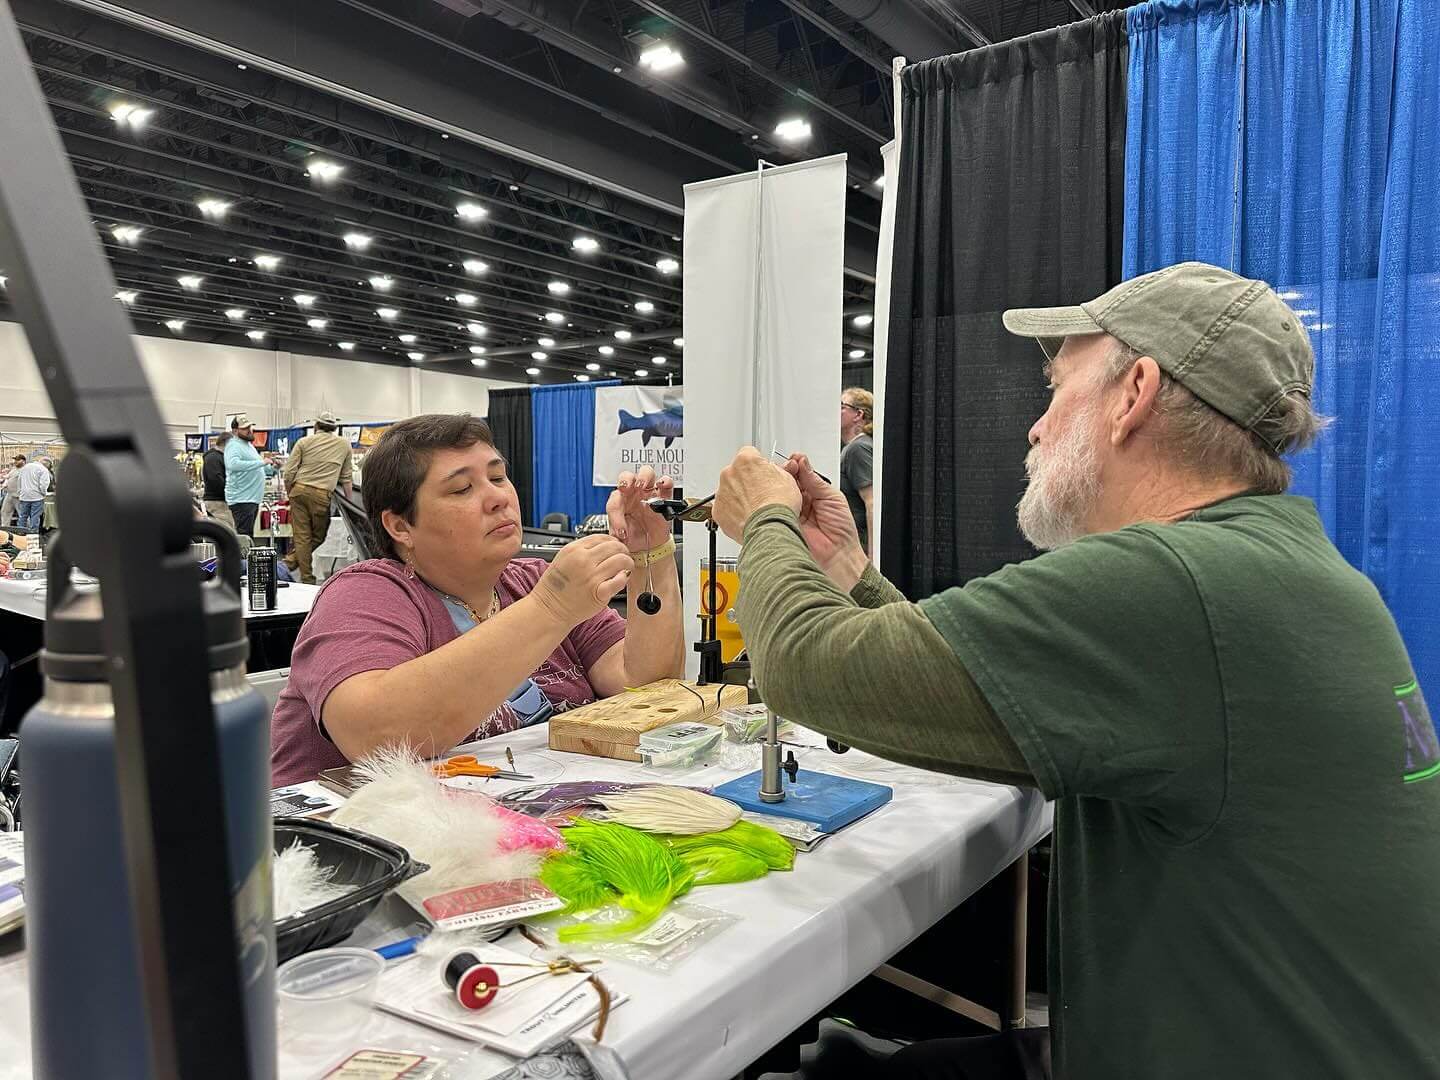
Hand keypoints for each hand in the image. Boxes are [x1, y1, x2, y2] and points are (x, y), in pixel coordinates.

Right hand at [531, 534, 633, 627]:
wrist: (549, 610)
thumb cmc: (554, 588)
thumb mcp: (562, 560)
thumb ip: (581, 551)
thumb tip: (602, 546)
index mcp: (573, 550)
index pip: (601, 537)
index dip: (612, 541)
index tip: (616, 546)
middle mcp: (583, 560)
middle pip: (614, 546)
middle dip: (623, 550)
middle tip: (624, 556)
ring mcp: (592, 576)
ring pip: (621, 560)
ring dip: (627, 562)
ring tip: (626, 568)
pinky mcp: (599, 592)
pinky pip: (620, 580)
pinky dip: (624, 578)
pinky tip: (621, 579)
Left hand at [606, 466, 674, 552]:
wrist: (648, 546)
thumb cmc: (632, 538)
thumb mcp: (620, 539)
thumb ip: (617, 534)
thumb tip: (618, 535)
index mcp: (619, 503)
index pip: (614, 502)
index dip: (616, 515)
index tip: (622, 531)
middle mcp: (632, 494)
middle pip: (627, 477)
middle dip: (626, 480)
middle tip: (626, 488)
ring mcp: (648, 494)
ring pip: (646, 473)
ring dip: (643, 477)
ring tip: (642, 486)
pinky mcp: (663, 497)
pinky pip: (666, 484)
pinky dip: (665, 481)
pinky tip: (662, 486)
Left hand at [714, 447, 801, 540]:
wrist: (769, 528)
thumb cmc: (778, 505)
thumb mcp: (787, 478)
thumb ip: (774, 470)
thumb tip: (772, 471)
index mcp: (745, 460)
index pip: (749, 453)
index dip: (758, 464)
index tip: (762, 472)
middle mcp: (729, 473)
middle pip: (737, 472)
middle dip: (747, 481)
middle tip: (761, 493)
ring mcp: (722, 492)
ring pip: (730, 491)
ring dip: (739, 497)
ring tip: (756, 507)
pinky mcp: (718, 511)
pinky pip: (725, 508)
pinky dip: (733, 512)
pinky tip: (747, 516)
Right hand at [784, 453, 866, 589]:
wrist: (838, 555)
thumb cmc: (842, 531)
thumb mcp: (832, 498)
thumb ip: (815, 480)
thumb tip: (803, 462)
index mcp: (815, 493)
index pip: (801, 474)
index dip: (796, 466)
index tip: (794, 461)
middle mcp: (802, 502)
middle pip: (788, 481)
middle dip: (786, 473)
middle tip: (787, 469)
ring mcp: (792, 512)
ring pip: (780, 492)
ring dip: (780, 485)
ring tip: (782, 480)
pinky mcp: (783, 523)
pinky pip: (776, 508)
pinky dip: (775, 501)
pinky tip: (777, 494)